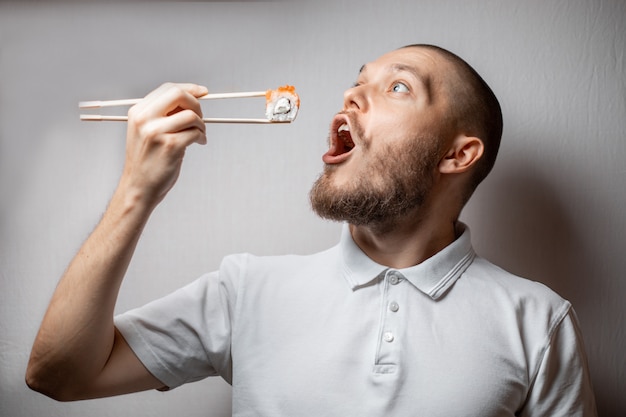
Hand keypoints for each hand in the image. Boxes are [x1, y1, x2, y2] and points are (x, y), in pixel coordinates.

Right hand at [121, 83, 208, 206]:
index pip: (168, 88)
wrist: (139, 187)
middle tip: (200, 117)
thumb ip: (163, 114)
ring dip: (201, 124)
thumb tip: (190, 100)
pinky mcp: (170, 145)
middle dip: (196, 103)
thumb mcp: (146, 131)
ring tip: (200, 134)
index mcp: (138, 112)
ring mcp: (156, 132)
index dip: (189, 88)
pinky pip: (195, 132)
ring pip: (191, 115)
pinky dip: (202, 136)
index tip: (202, 92)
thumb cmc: (146, 161)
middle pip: (178, 94)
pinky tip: (199, 142)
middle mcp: (145, 119)